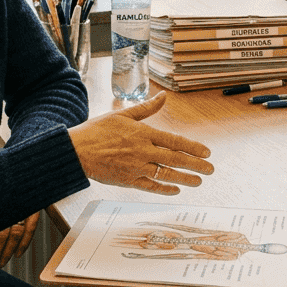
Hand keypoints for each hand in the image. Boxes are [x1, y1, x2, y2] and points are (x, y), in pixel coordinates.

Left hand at [0, 212, 38, 273]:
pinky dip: (24, 244)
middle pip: (0, 236)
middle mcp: (6, 207)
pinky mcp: (32, 208)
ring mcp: (21, 208)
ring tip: (0, 264)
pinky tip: (17, 255)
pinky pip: (30, 228)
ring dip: (7, 252)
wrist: (11, 159)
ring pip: (15, 234)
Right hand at [69, 92, 213, 194]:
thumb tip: (163, 96)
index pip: (174, 141)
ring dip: (184, 179)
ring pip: (166, 175)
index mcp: (143, 134)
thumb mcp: (122, 114)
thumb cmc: (97, 131)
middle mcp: (142, 151)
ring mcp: (136, 167)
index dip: (193, 147)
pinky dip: (164, 189)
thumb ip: (146, 108)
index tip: (207, 152)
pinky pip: (150, 186)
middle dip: (195, 165)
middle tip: (210, 170)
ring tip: (198, 182)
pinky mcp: (127, 180)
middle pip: (175, 159)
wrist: (76, 150)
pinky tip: (175, 190)